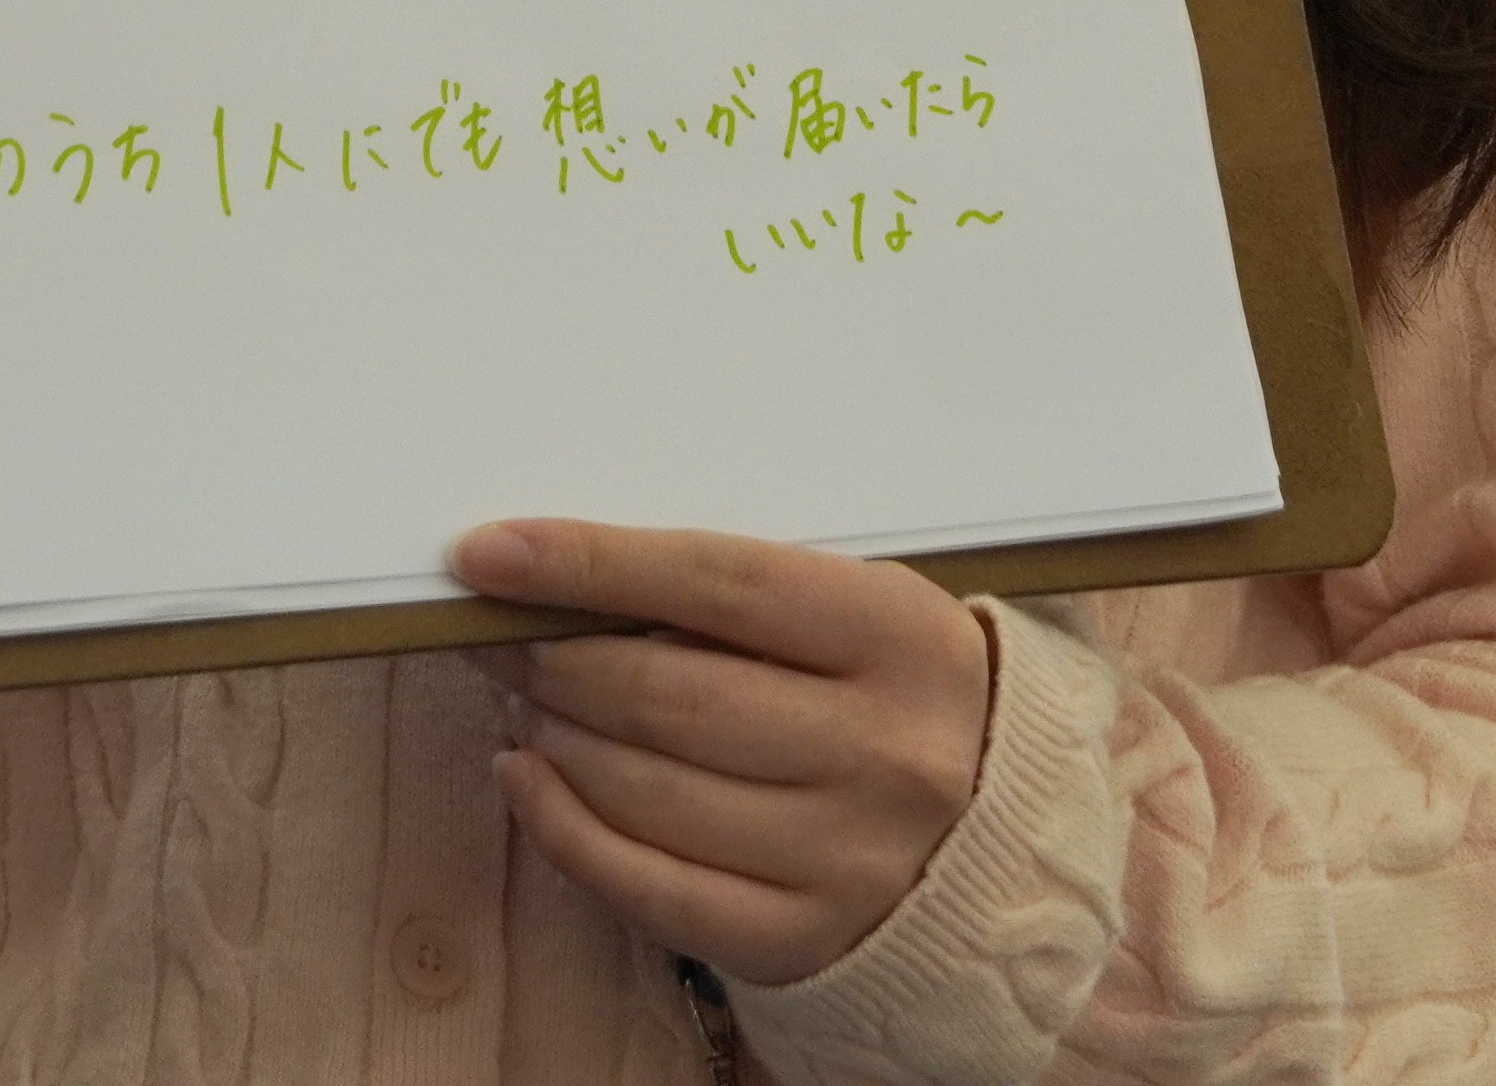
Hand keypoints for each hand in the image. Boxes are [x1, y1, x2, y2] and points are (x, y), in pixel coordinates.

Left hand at [450, 519, 994, 986]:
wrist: (1004, 850)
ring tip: (523, 700)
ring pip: (647, 790)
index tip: (490, 555)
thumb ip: (750, 597)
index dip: (591, 563)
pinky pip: (651, 888)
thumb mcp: (869, 619)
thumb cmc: (906, 703)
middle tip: (498, 635)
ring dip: (554, 736)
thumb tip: (579, 581)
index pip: (719, 582)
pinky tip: (525, 779)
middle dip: (554, 657)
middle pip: (668, 693)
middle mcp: (883, 752)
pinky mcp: (801, 939)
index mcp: (903, 639)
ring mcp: (845, 857)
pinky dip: (565, 830)